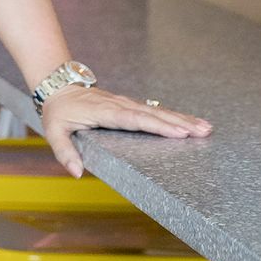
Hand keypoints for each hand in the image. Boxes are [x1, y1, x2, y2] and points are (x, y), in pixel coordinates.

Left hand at [39, 85, 210, 178]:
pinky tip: (190, 123)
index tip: (179, 132)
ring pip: (158, 111)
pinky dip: (174, 116)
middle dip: (180, 122)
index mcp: (105, 112)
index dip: (158, 125)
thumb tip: (77, 173)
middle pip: (154, 114)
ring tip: (206, 128)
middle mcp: (121, 105)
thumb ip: (65, 152)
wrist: (59, 87)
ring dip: (182, 118)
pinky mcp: (130, 105)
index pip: (135, 119)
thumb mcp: (54, 132)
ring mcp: (127, 104)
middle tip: (204, 131)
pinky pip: (154, 111)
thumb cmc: (59, 112)